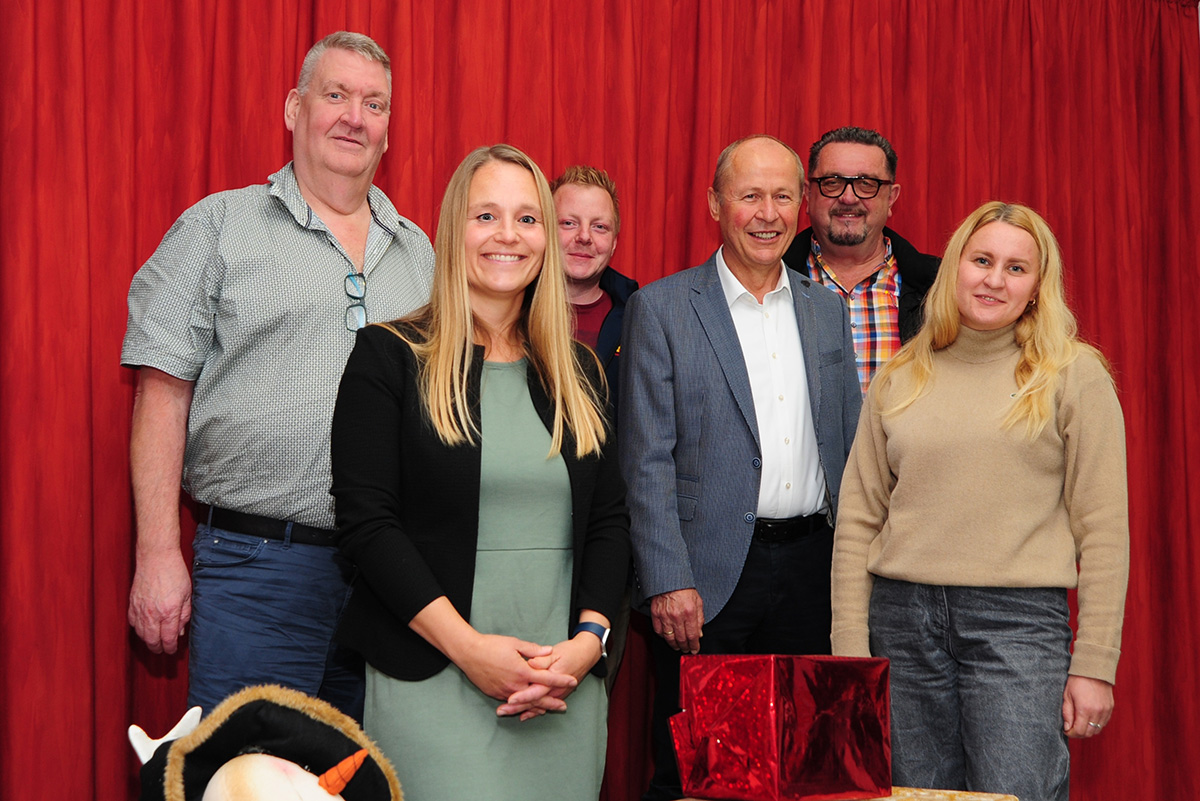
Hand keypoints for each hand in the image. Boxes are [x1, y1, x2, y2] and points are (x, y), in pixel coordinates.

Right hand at [128, 547, 191, 653]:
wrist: (156, 557)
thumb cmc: (174, 573)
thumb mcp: (187, 594)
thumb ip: (184, 614)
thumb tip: (181, 630)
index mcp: (169, 612)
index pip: (168, 638)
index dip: (170, 647)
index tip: (172, 650)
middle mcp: (153, 614)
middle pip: (152, 640)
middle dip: (158, 648)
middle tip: (163, 650)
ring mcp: (140, 609)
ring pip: (141, 634)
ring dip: (148, 641)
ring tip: (154, 642)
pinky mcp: (132, 604)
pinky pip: (133, 623)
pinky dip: (138, 630)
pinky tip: (144, 629)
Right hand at [454, 633, 576, 705]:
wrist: (469, 653)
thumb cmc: (491, 645)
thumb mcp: (514, 643)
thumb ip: (533, 650)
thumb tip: (549, 651)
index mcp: (522, 671)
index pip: (547, 678)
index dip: (561, 680)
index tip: (573, 681)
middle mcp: (515, 685)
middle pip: (538, 697)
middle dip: (552, 702)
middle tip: (564, 706)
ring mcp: (505, 692)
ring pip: (525, 703)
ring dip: (538, 707)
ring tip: (548, 710)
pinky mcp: (496, 694)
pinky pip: (513, 703)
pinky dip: (523, 706)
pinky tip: (527, 707)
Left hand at [498, 635, 602, 720]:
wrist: (586, 655)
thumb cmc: (570, 651)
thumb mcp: (556, 652)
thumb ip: (542, 659)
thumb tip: (530, 663)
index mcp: (554, 677)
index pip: (536, 690)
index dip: (523, 695)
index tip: (510, 699)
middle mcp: (556, 689)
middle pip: (534, 701)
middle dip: (517, 707)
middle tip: (501, 710)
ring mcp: (556, 694)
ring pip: (537, 705)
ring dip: (521, 710)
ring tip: (504, 712)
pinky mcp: (556, 695)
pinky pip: (543, 706)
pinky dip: (532, 711)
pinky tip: (522, 715)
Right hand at [651, 588, 703, 653]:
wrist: (669, 579)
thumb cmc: (684, 589)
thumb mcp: (698, 602)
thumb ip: (700, 619)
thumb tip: (699, 633)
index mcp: (689, 612)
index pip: (692, 635)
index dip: (694, 645)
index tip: (695, 649)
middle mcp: (677, 616)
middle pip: (681, 639)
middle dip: (685, 647)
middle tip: (687, 649)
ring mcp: (665, 616)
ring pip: (669, 638)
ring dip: (674, 645)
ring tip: (677, 647)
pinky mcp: (656, 614)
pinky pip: (659, 631)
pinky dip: (663, 637)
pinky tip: (668, 637)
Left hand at [1062, 675, 1113, 737]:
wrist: (1093, 669)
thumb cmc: (1077, 680)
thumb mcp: (1067, 696)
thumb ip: (1067, 713)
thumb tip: (1067, 728)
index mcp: (1085, 709)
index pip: (1079, 731)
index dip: (1071, 733)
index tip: (1066, 731)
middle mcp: (1097, 712)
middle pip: (1089, 733)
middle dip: (1079, 734)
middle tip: (1072, 729)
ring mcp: (1106, 711)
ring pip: (1097, 730)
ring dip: (1088, 730)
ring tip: (1080, 724)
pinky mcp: (1110, 708)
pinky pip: (1104, 723)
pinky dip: (1096, 724)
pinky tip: (1089, 719)